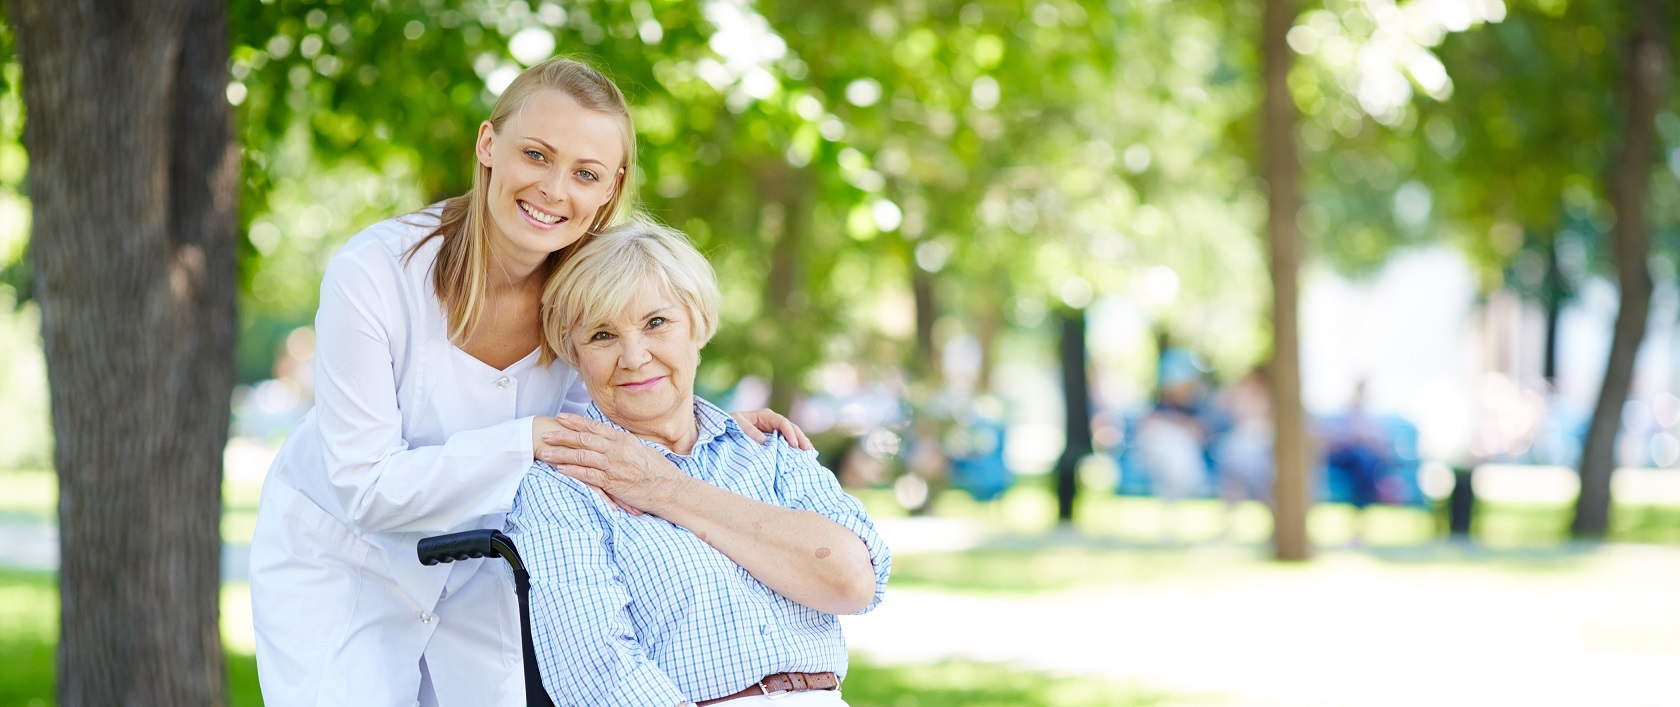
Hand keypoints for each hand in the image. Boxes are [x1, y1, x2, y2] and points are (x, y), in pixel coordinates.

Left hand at [537, 413, 689, 513]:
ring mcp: (614, 466)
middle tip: (546, 433)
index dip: (576, 421)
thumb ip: (625, 446)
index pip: (595, 427)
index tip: (562, 417)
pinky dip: (573, 472)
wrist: (670, 489)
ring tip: (546, 453)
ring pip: (582, 456)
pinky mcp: (613, 483)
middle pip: (584, 439)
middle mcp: (617, 450)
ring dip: (562, 454)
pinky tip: (561, 470)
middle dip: (563, 435)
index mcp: (624, 440)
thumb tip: (614, 441)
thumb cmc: (659, 472)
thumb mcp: (642, 451)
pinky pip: (588, 475)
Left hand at [731, 408, 812, 449]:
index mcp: (766, 416)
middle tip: (808, 450)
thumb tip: (764, 441)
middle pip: (791, 428)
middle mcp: (773, 422)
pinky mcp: (774, 440)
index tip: (794, 445)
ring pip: (792, 435)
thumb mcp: (737, 423)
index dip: (789, 433)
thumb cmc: (729, 423)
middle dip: (800, 438)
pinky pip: (787, 443)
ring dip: (801, 443)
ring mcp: (774, 431)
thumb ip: (749, 431)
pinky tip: (802, 455)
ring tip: (810, 452)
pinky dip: (795, 448)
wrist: (724, 428)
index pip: (782, 422)